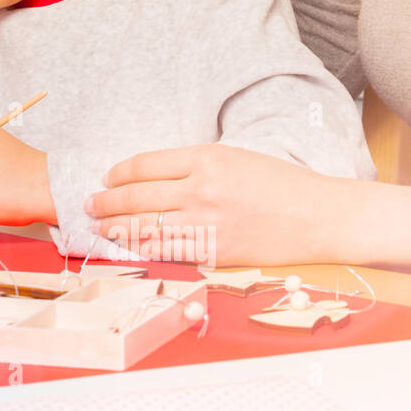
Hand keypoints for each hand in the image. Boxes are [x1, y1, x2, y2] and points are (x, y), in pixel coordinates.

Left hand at [88, 144, 335, 266]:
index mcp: (206, 158)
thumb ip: (195, 165)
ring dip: (115, 228)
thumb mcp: (235, 157)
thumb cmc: (281, 184)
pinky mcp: (214, 252)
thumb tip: (153, 175)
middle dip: (106, 201)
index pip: (145, 165)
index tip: (108, 178)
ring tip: (99, 227)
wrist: (320, 217)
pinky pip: (167, 251)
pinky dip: (142, 248)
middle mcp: (201, 190)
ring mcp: (206, 224)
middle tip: (89, 204)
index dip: (119, 173)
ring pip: (145, 227)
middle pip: (136, 196)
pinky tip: (128, 246)